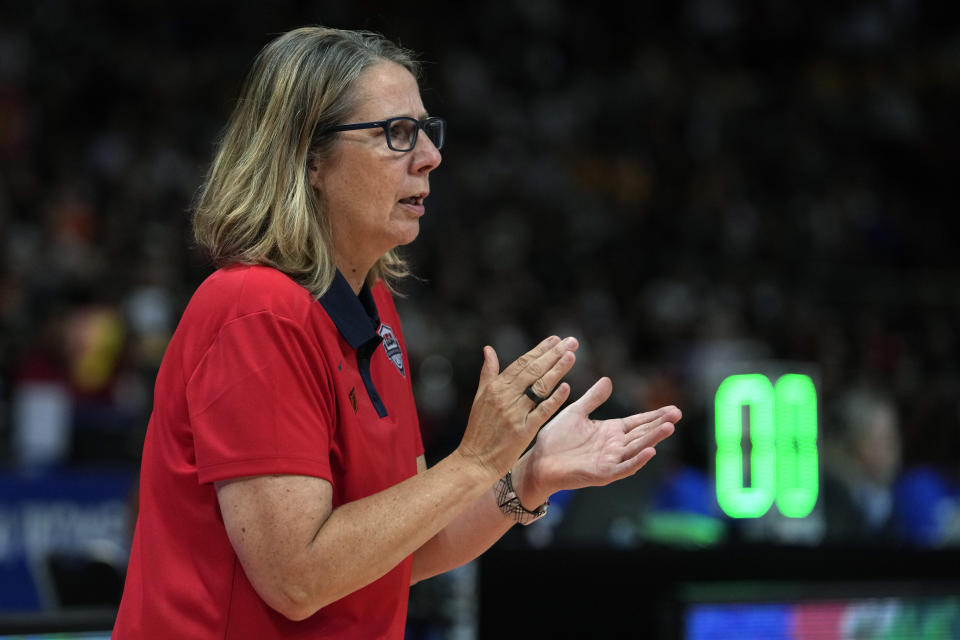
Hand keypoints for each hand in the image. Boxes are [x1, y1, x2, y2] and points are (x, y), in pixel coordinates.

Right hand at [454, 336, 578, 480]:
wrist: (475, 460)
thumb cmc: (478, 430)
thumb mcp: (479, 398)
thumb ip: (487, 373)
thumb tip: (488, 349)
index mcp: (495, 387)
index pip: (521, 363)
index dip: (540, 350)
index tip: (555, 339)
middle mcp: (505, 397)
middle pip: (533, 370)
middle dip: (554, 354)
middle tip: (571, 342)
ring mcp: (515, 413)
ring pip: (540, 387)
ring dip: (557, 370)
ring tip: (571, 356)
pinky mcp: (524, 430)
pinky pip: (542, 411)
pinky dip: (554, 399)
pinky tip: (566, 387)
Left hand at [520, 377, 680, 499]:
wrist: (539, 461)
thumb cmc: (556, 439)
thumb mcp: (576, 412)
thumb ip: (593, 398)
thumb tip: (608, 380)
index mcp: (610, 431)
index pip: (638, 422)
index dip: (655, 416)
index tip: (673, 409)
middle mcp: (614, 446)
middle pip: (642, 434)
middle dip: (660, 424)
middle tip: (678, 414)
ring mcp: (610, 461)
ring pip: (637, 449)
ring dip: (653, 439)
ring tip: (669, 427)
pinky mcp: (603, 474)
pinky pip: (624, 467)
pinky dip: (637, 460)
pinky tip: (650, 451)